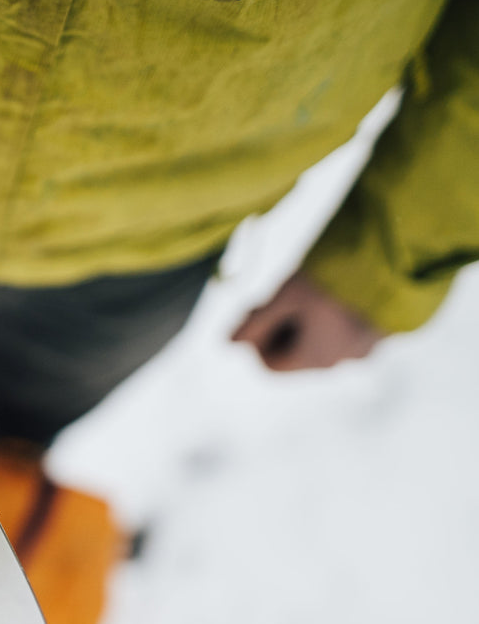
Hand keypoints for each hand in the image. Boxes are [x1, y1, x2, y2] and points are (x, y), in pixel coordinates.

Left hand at [231, 272, 383, 371]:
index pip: (269, 365)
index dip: (254, 340)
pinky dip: (328, 317)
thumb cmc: (335, 277)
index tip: (253, 310)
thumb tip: (224, 344)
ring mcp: (365, 347)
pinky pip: (344, 331)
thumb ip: (253, 322)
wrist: (399, 257)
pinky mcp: (382, 330)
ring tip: (301, 289)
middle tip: (272, 296)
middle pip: (294, 353)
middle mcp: (341, 361)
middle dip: (277, 328)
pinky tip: (328, 289)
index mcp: (315, 359)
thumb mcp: (285, 296)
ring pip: (319, 341)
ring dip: (301, 321)